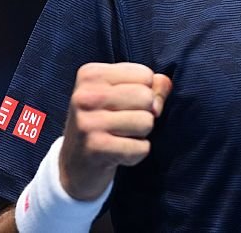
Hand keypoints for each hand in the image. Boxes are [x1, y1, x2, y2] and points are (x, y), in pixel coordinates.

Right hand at [59, 62, 172, 200]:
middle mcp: (85, 96)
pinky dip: (137, 153)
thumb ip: (148, 85)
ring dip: (141, 134)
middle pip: (147, 97)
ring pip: (147, 121)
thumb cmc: (102, 122)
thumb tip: (166, 84)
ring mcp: (89, 122)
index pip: (145, 74)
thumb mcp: (119, 95)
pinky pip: (141, 148)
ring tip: (120, 137)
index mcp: (91, 75)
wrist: (74, 165)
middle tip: (123, 123)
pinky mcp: (96, 148)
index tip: (125, 104)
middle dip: (145, 113)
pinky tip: (118, 153)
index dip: (145, 92)